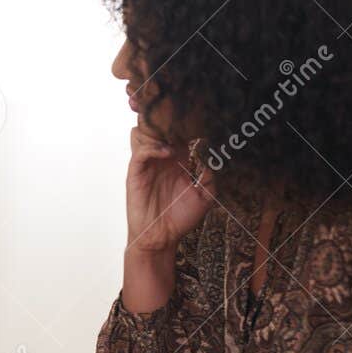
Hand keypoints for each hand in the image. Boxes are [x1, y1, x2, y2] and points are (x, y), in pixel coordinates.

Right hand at [126, 124, 212, 255]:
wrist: (162, 237)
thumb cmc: (181, 219)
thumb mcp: (205, 196)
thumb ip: (210, 176)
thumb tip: (216, 156)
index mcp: (177, 160)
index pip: (178, 132)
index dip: (185, 122)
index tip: (200, 116)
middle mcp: (160, 159)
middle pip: (158, 127)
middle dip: (167, 119)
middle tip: (182, 115)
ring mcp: (147, 165)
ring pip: (143, 134)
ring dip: (156, 130)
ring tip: (172, 133)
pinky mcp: (135, 173)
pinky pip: (140, 152)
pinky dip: (153, 148)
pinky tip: (168, 152)